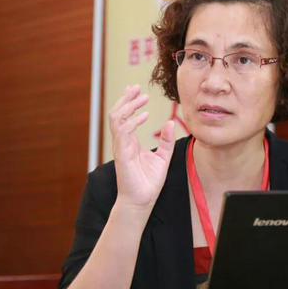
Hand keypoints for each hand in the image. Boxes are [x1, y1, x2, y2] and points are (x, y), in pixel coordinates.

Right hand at [108, 85, 175, 208]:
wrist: (142, 200)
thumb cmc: (149, 181)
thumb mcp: (163, 157)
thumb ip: (167, 140)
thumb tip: (171, 123)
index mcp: (130, 141)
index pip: (125, 116)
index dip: (129, 102)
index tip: (138, 91)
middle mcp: (123, 141)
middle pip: (117, 113)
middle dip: (126, 98)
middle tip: (136, 87)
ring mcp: (121, 146)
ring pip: (117, 118)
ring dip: (128, 105)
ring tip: (141, 98)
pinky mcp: (122, 153)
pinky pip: (123, 132)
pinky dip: (132, 121)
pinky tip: (144, 115)